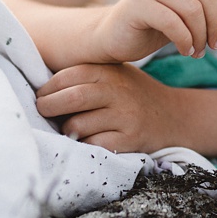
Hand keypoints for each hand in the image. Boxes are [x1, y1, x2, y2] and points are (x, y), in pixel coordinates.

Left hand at [36, 63, 192, 153]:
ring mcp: (126, 116)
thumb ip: (87, 77)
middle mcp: (119, 92)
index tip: (41, 96)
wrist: (175, 116)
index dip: (48, 87)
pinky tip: (91, 140)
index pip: (68, 76)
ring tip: (72, 128)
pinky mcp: (130, 139)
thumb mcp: (116, 76)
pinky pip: (93, 145)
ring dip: (68, 130)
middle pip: (72, 98)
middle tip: (43, 112)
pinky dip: (85, 145)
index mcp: (111, 72)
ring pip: (78, 125)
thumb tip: (40, 89)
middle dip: (48, 107)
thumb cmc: (134, 96)